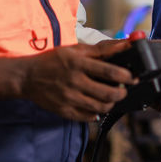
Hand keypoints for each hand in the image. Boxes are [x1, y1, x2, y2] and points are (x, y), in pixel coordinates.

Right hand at [19, 39, 137, 121]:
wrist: (27, 76)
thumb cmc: (54, 60)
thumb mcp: (77, 50)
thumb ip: (102, 49)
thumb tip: (126, 44)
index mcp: (79, 64)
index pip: (109, 72)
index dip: (126, 76)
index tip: (133, 77)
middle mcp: (74, 82)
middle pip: (107, 93)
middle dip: (122, 93)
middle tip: (124, 90)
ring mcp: (69, 98)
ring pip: (100, 107)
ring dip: (111, 104)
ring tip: (112, 98)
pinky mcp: (64, 111)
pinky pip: (87, 117)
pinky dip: (96, 113)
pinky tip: (97, 105)